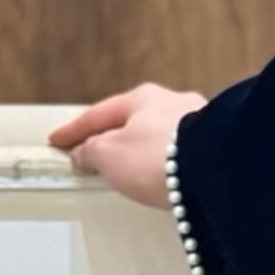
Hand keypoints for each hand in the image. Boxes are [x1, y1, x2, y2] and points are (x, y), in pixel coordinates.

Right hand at [46, 83, 206, 208]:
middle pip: (133, 122)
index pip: (99, 113)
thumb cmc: (158, 158)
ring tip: (128, 171)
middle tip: (93, 154)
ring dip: (141, 152)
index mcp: (143, 97)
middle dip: (113, 138)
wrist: (217, 173)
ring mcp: (200, 123)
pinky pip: (181, 155)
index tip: (56, 141)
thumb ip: (91, 151)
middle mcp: (175, 102)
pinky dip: (165, 163)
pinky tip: (163, 177)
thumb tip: (84, 152)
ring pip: (160, 137)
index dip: (75, 131)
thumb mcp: (110, 155)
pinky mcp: (217, 148)